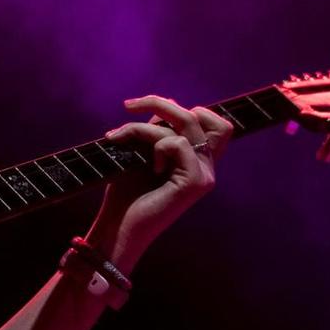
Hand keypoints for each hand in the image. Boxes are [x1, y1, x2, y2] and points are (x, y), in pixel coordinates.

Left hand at [94, 96, 233, 258]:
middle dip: (161, 103)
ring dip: (145, 125)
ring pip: (188, 123)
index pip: (212, 121)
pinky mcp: (196, 183)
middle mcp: (206, 166)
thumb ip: (158, 130)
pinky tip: (146, 166)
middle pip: (204, 115)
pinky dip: (155, 145)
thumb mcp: (142, 151)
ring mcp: (204, 175)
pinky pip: (178, 143)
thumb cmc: (126, 192)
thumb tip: (167, 102)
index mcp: (197, 160)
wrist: (117, 227)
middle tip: (128, 106)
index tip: (145, 109)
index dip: (181, 107)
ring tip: (121, 138)